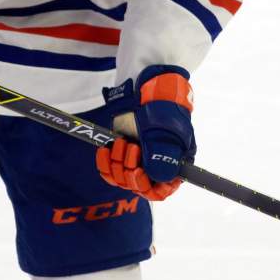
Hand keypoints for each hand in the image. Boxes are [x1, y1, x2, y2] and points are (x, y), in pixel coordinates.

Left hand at [96, 65, 194, 200]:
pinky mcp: (121, 153)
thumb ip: (163, 156)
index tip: (139, 173)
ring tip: (122, 142)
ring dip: (118, 162)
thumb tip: (159, 179)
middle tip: (132, 148)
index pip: (164, 189)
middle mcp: (156, 166)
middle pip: (139, 186)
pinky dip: (105, 162)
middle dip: (131, 169)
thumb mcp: (166, 131)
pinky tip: (105, 150)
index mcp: (175, 163)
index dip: (150, 188)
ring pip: (122, 179)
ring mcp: (138, 160)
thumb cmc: (163, 108)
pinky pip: (109, 170)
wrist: (147, 89)